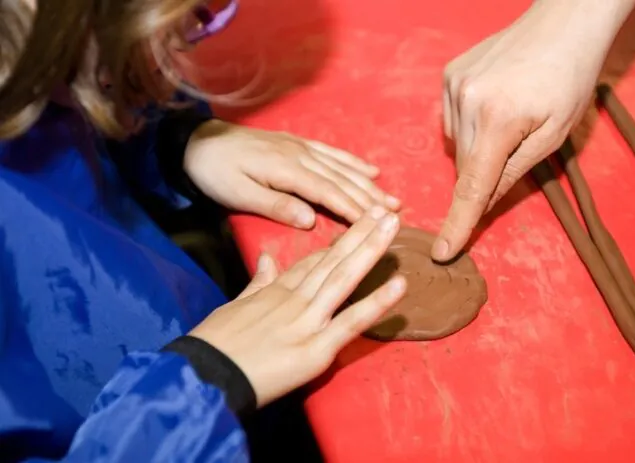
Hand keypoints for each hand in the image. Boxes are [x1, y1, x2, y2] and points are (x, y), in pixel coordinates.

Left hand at [184, 120, 400, 227]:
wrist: (197, 141)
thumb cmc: (216, 173)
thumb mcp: (238, 193)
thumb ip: (275, 205)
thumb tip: (311, 220)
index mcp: (287, 171)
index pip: (328, 193)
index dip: (353, 209)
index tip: (376, 225)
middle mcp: (300, 156)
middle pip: (341, 180)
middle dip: (370, 198)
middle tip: (396, 215)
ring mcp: (301, 147)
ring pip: (341, 168)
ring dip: (368, 184)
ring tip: (391, 199)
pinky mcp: (297, 143)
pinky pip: (331, 152)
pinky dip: (352, 162)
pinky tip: (369, 170)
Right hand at [188, 206, 405, 406]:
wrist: (202, 375)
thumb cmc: (214, 345)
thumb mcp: (233, 306)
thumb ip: (257, 282)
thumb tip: (267, 258)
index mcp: (276, 291)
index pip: (314, 262)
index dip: (340, 243)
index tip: (360, 223)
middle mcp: (296, 299)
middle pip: (333, 261)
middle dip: (362, 235)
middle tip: (386, 212)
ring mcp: (308, 321)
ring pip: (344, 279)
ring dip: (371, 251)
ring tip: (393, 227)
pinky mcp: (316, 349)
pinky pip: (351, 323)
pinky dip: (376, 304)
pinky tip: (399, 286)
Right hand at [433, 0, 634, 260]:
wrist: (563, 22)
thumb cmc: (570, 78)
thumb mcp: (555, 134)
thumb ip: (514, 172)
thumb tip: (483, 202)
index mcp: (498, 119)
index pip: (472, 186)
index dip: (458, 223)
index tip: (441, 252)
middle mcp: (466, 101)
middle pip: (465, 165)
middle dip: (483, 175)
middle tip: (515, 150)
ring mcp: (453, 85)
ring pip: (457, 144)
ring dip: (478, 148)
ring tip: (509, 119)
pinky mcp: (449, 75)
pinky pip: (451, 119)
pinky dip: (469, 125)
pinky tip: (494, 106)